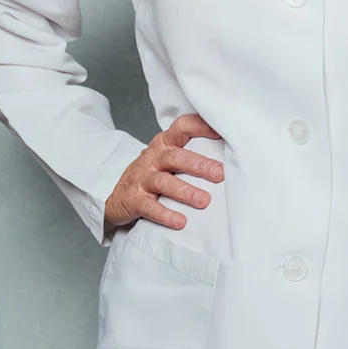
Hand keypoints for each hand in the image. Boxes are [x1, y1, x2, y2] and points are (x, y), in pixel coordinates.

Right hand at [103, 113, 224, 234]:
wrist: (117, 194)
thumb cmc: (153, 173)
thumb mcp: (168, 157)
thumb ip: (191, 151)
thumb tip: (230, 153)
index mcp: (166, 143)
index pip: (183, 127)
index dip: (202, 127)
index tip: (223, 132)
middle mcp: (154, 157)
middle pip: (176, 157)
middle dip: (199, 165)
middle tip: (220, 174)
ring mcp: (143, 178)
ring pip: (164, 182)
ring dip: (185, 191)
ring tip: (204, 201)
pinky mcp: (135, 200)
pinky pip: (150, 207)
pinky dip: (165, 214)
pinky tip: (181, 222)